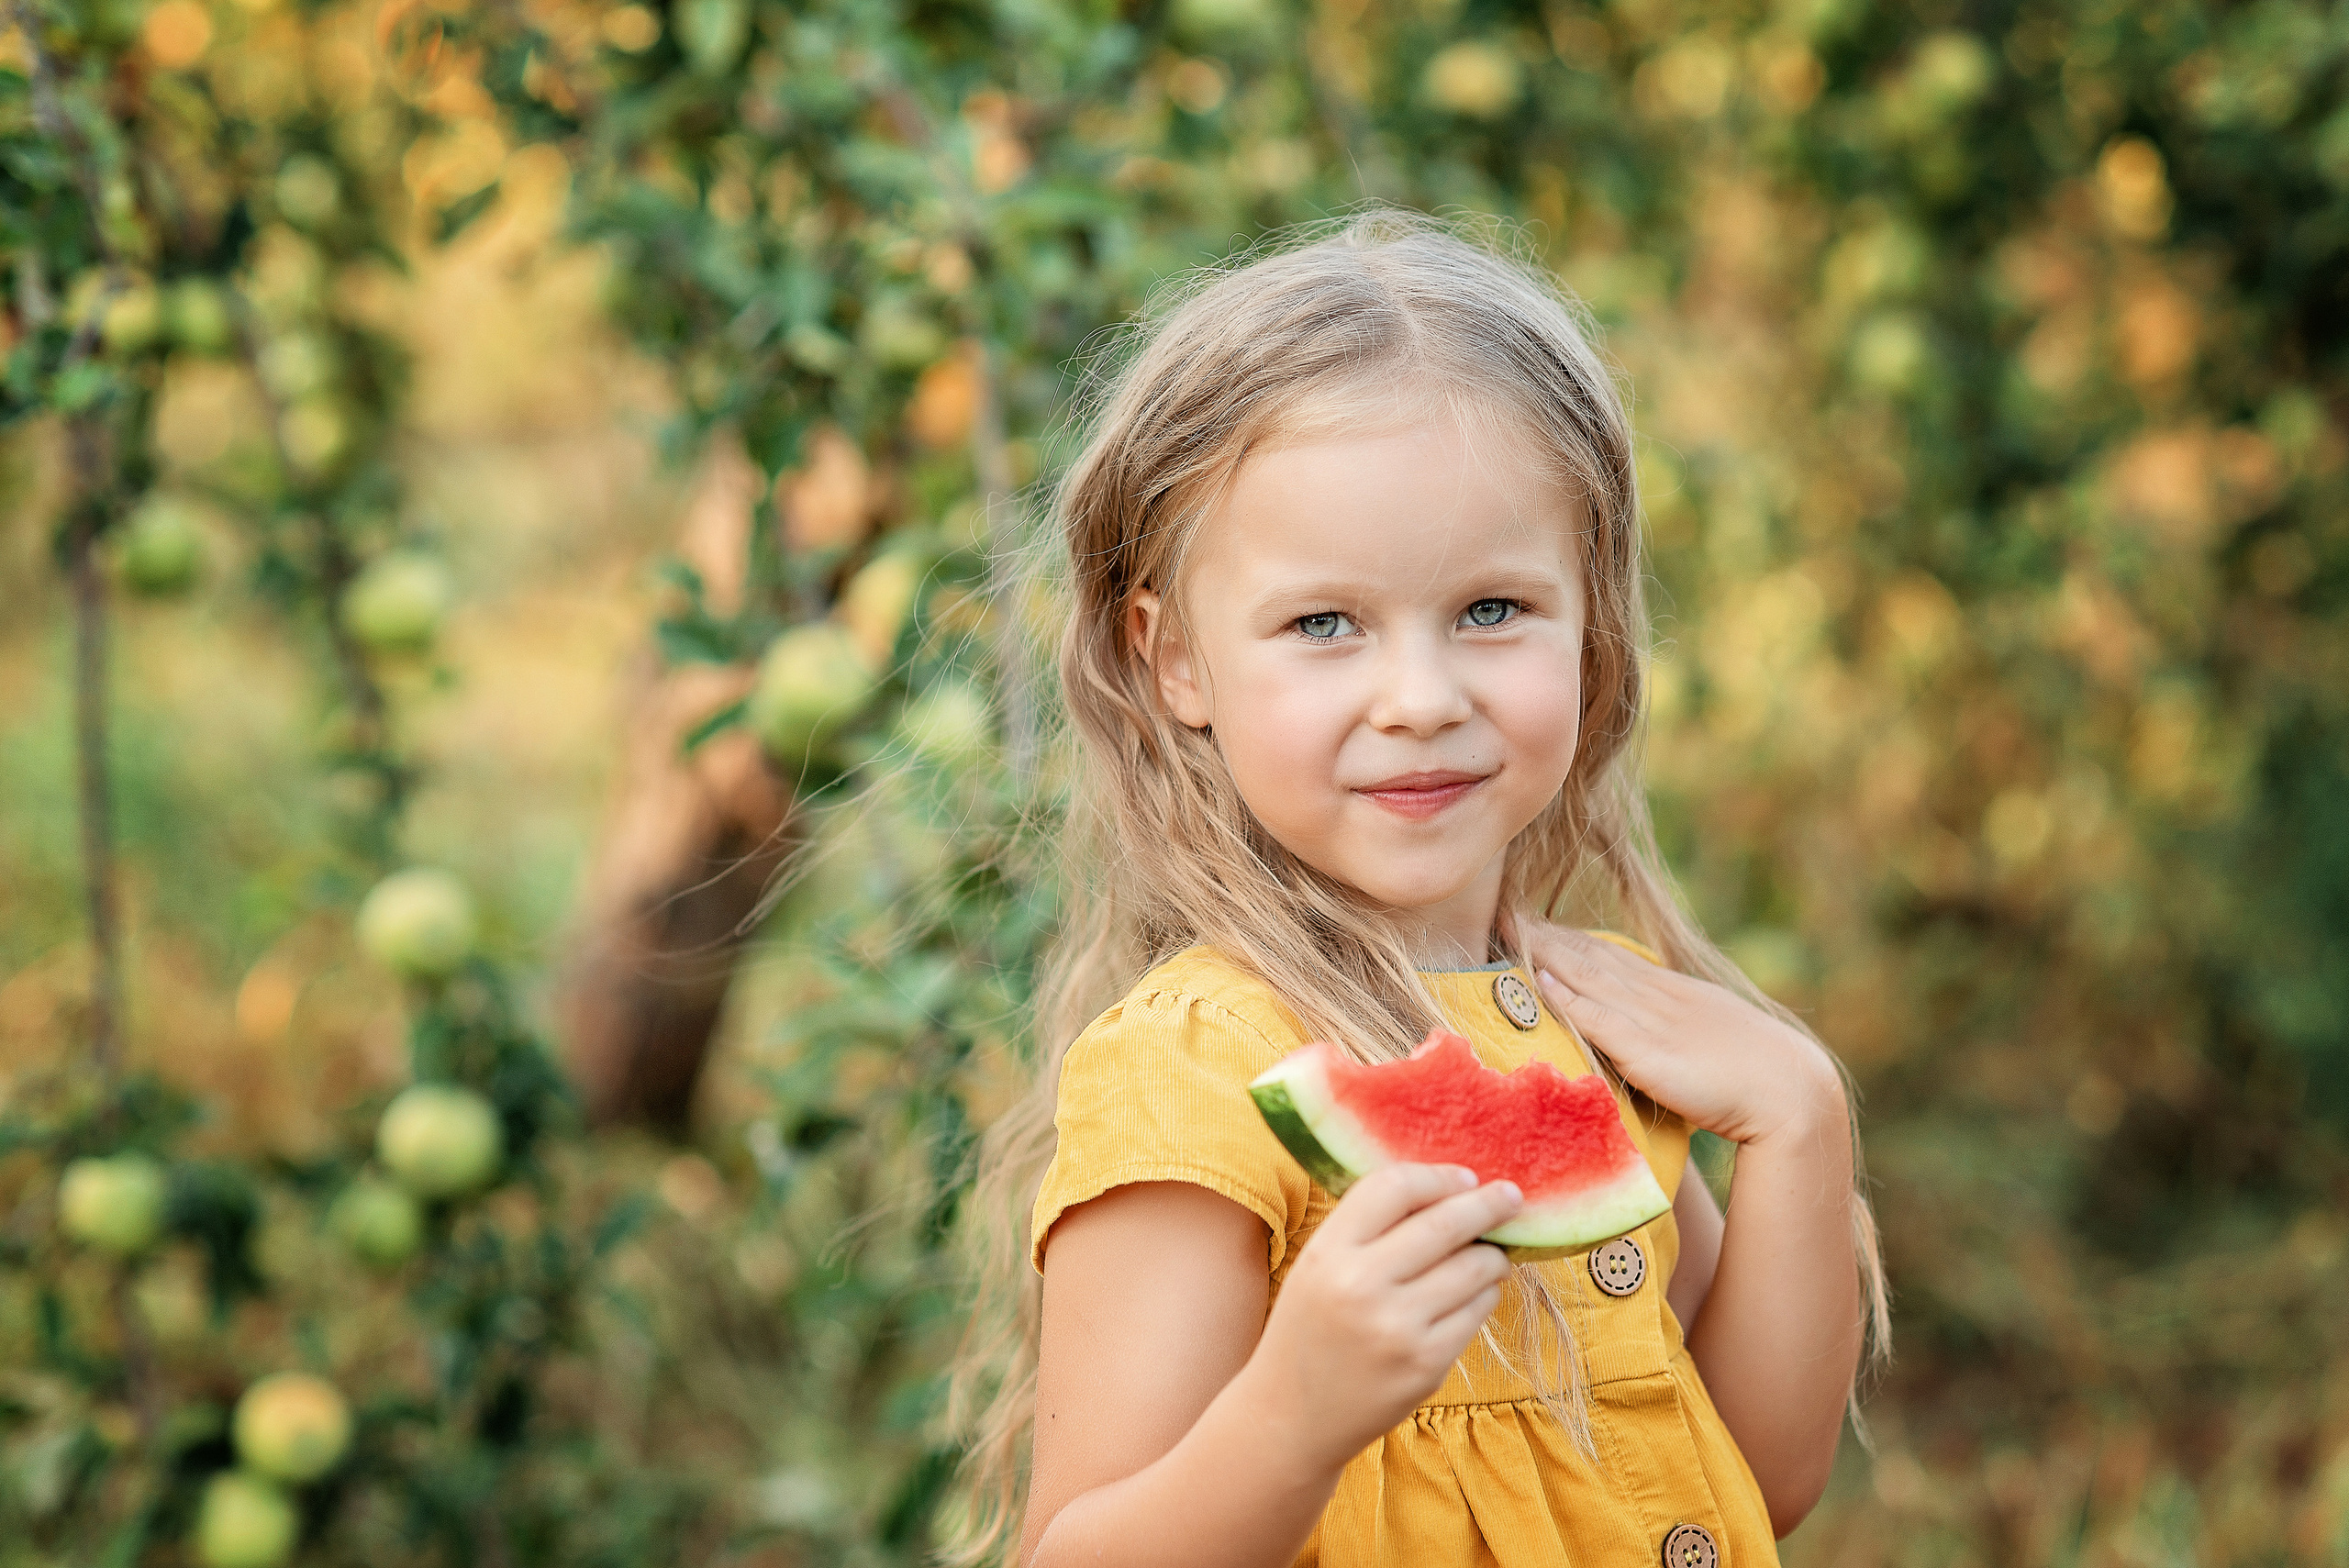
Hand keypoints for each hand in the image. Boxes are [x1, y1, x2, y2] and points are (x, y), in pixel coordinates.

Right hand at [1241, 1164, 1521, 1473]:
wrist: (1291, 1416)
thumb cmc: (1310, 1330)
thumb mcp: (1318, 1267)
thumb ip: (1368, 1229)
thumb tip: (1449, 1192)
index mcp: (1328, 1252)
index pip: (1395, 1187)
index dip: (1437, 1177)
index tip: (1465, 1177)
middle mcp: (1361, 1285)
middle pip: (1446, 1223)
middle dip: (1487, 1205)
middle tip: (1511, 1196)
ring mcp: (1398, 1327)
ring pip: (1474, 1267)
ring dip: (1492, 1255)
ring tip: (1491, 1255)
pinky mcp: (1427, 1364)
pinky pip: (1477, 1310)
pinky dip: (1484, 1295)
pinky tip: (1474, 1294)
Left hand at [1510, 915, 1843, 1147]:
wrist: (1790, 1092)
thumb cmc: (1757, 1077)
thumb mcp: (1710, 1038)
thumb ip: (1676, 1031)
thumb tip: (1657, 1038)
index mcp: (1673, 993)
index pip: (1611, 957)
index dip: (1572, 940)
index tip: (1538, 923)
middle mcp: (1658, 998)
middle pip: (1592, 957)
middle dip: (1548, 936)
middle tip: (1510, 913)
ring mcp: (1652, 1022)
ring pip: (1588, 977)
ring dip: (1547, 954)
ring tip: (1512, 931)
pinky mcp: (1648, 1052)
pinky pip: (1599, 1020)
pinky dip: (1569, 998)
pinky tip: (1541, 982)